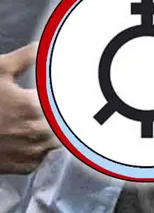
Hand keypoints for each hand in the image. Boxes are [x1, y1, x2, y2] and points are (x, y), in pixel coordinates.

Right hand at [0, 44, 57, 173]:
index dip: (69, 95)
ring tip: (39, 119)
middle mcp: (37, 132)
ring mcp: (32, 151)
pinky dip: (41, 147)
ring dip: (55, 130)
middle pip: (67, 121)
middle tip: (51, 104)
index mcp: (34, 107)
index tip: (71, 91)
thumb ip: (24, 58)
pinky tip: (28, 135)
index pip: (68, 100)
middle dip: (61, 113)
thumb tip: (42, 46)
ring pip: (58, 140)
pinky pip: (44, 156)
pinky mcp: (24, 166)